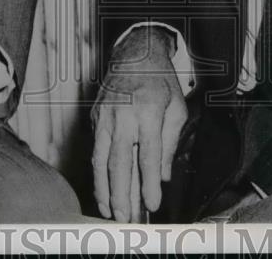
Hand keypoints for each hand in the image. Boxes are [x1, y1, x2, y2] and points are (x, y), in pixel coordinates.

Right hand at [91, 27, 186, 221]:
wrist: (135, 53)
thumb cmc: (160, 81)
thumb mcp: (176, 107)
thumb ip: (169, 143)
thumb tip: (162, 176)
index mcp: (148, 109)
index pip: (148, 153)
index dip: (149, 181)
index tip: (153, 203)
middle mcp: (123, 113)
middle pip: (119, 160)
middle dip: (122, 192)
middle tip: (126, 217)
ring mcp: (105, 115)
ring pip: (100, 158)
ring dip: (104, 188)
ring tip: (111, 210)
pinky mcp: (94, 118)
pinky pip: (95, 150)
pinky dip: (98, 173)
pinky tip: (104, 190)